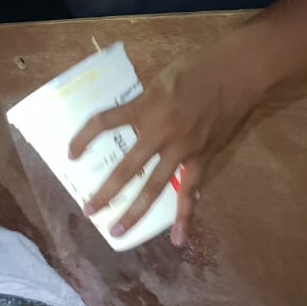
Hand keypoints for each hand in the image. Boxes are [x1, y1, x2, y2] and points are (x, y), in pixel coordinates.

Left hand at [68, 41, 262, 246]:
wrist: (235, 72)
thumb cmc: (196, 67)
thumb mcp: (159, 78)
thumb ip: (143, 101)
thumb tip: (131, 117)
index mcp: (143, 107)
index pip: (103, 123)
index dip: (83, 138)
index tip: (71, 154)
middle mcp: (158, 133)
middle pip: (125, 169)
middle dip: (105, 192)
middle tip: (89, 211)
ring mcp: (181, 150)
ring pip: (153, 187)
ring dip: (135, 212)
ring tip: (118, 231)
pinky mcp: (202, 158)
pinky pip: (190, 191)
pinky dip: (185, 216)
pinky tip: (178, 238)